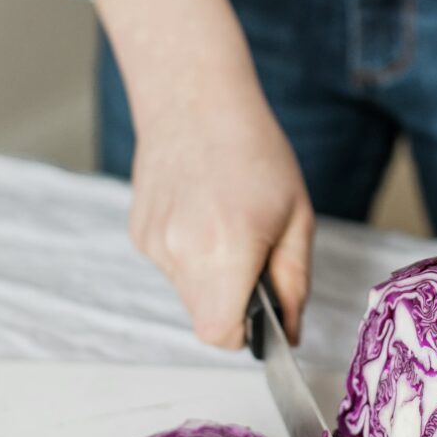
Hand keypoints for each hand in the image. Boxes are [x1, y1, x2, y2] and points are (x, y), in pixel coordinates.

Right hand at [130, 93, 313, 348]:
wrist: (195, 102)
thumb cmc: (255, 153)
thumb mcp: (297, 218)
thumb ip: (294, 283)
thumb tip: (289, 332)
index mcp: (227, 249)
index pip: (220, 333)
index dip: (244, 333)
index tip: (261, 313)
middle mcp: (181, 251)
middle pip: (205, 317)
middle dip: (233, 302)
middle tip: (253, 255)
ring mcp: (153, 243)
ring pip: (188, 293)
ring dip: (212, 277)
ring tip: (226, 225)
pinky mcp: (139, 233)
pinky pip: (172, 266)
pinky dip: (191, 254)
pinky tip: (202, 214)